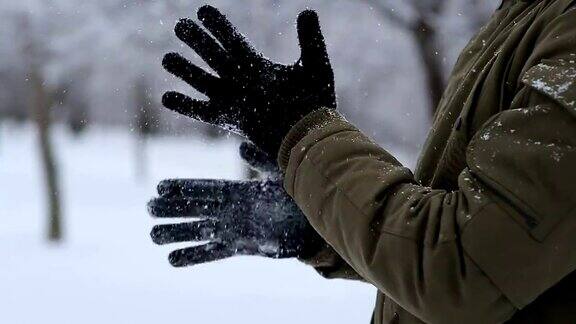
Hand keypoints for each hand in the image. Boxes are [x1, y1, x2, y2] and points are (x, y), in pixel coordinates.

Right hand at [147, 143, 323, 266]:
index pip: (204, 189)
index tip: (160, 187)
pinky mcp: (240, 247)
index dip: (183, 188)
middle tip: (148, 208)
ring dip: (177, 233)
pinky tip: (172, 260)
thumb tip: (241, 148)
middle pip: (195, 209)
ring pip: (199, 231)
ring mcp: (233, 230)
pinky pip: (212, 253)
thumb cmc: (294, 196)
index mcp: (236, 191)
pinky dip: (193, 257)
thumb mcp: (278, 174)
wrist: (309, 224)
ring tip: (153, 235)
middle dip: (172, 209)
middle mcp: (230, 210)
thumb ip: (260, 162)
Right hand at [162, 5, 335, 156]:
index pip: (232, 40)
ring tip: (166, 58)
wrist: (310, 136)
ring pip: (202, 81)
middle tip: (179, 25)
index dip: (218, 26)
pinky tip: (165, 97)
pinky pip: (201, 110)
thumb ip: (311, 39)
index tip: (202, 10)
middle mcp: (242, 82)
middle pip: (213, 56)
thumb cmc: (316, 105)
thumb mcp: (316, 66)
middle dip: (196, 41)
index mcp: (258, 67)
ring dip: (185, 70)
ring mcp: (234, 100)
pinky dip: (184, 105)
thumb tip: (307, 11)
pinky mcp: (229, 119)